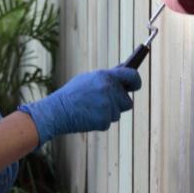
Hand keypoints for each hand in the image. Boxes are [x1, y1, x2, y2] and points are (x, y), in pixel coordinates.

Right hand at [17, 66, 140, 147]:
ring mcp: (108, 106)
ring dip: (108, 113)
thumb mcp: (88, 79)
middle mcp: (109, 90)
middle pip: (127, 101)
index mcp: (105, 76)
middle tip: (104, 102)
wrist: (57, 111)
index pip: (133, 76)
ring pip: (118, 113)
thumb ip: (107, 77)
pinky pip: (109, 122)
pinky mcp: (104, 121)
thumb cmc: (72, 94)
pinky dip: (100, 121)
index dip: (136, 82)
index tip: (135, 85)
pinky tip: (88, 116)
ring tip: (91, 108)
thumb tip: (124, 70)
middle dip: (119, 103)